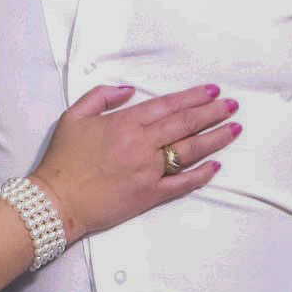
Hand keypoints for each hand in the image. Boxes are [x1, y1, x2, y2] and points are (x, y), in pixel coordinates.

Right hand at [32, 82, 238, 241]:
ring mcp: (148, 171)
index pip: (168, 105)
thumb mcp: (74, 117)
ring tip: (234, 128)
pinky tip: (216, 166)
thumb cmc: (63, 159)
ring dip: (215, 138)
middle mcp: (142, 144)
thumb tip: (129, 91)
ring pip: (190, 151)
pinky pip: (182, 184)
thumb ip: (101, 96)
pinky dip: (201, 175)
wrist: (57, 201)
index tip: (212, 90)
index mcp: (125, 123)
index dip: (193, 97)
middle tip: (232, 105)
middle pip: (185, 124)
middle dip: (212, 112)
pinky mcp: (149, 195)